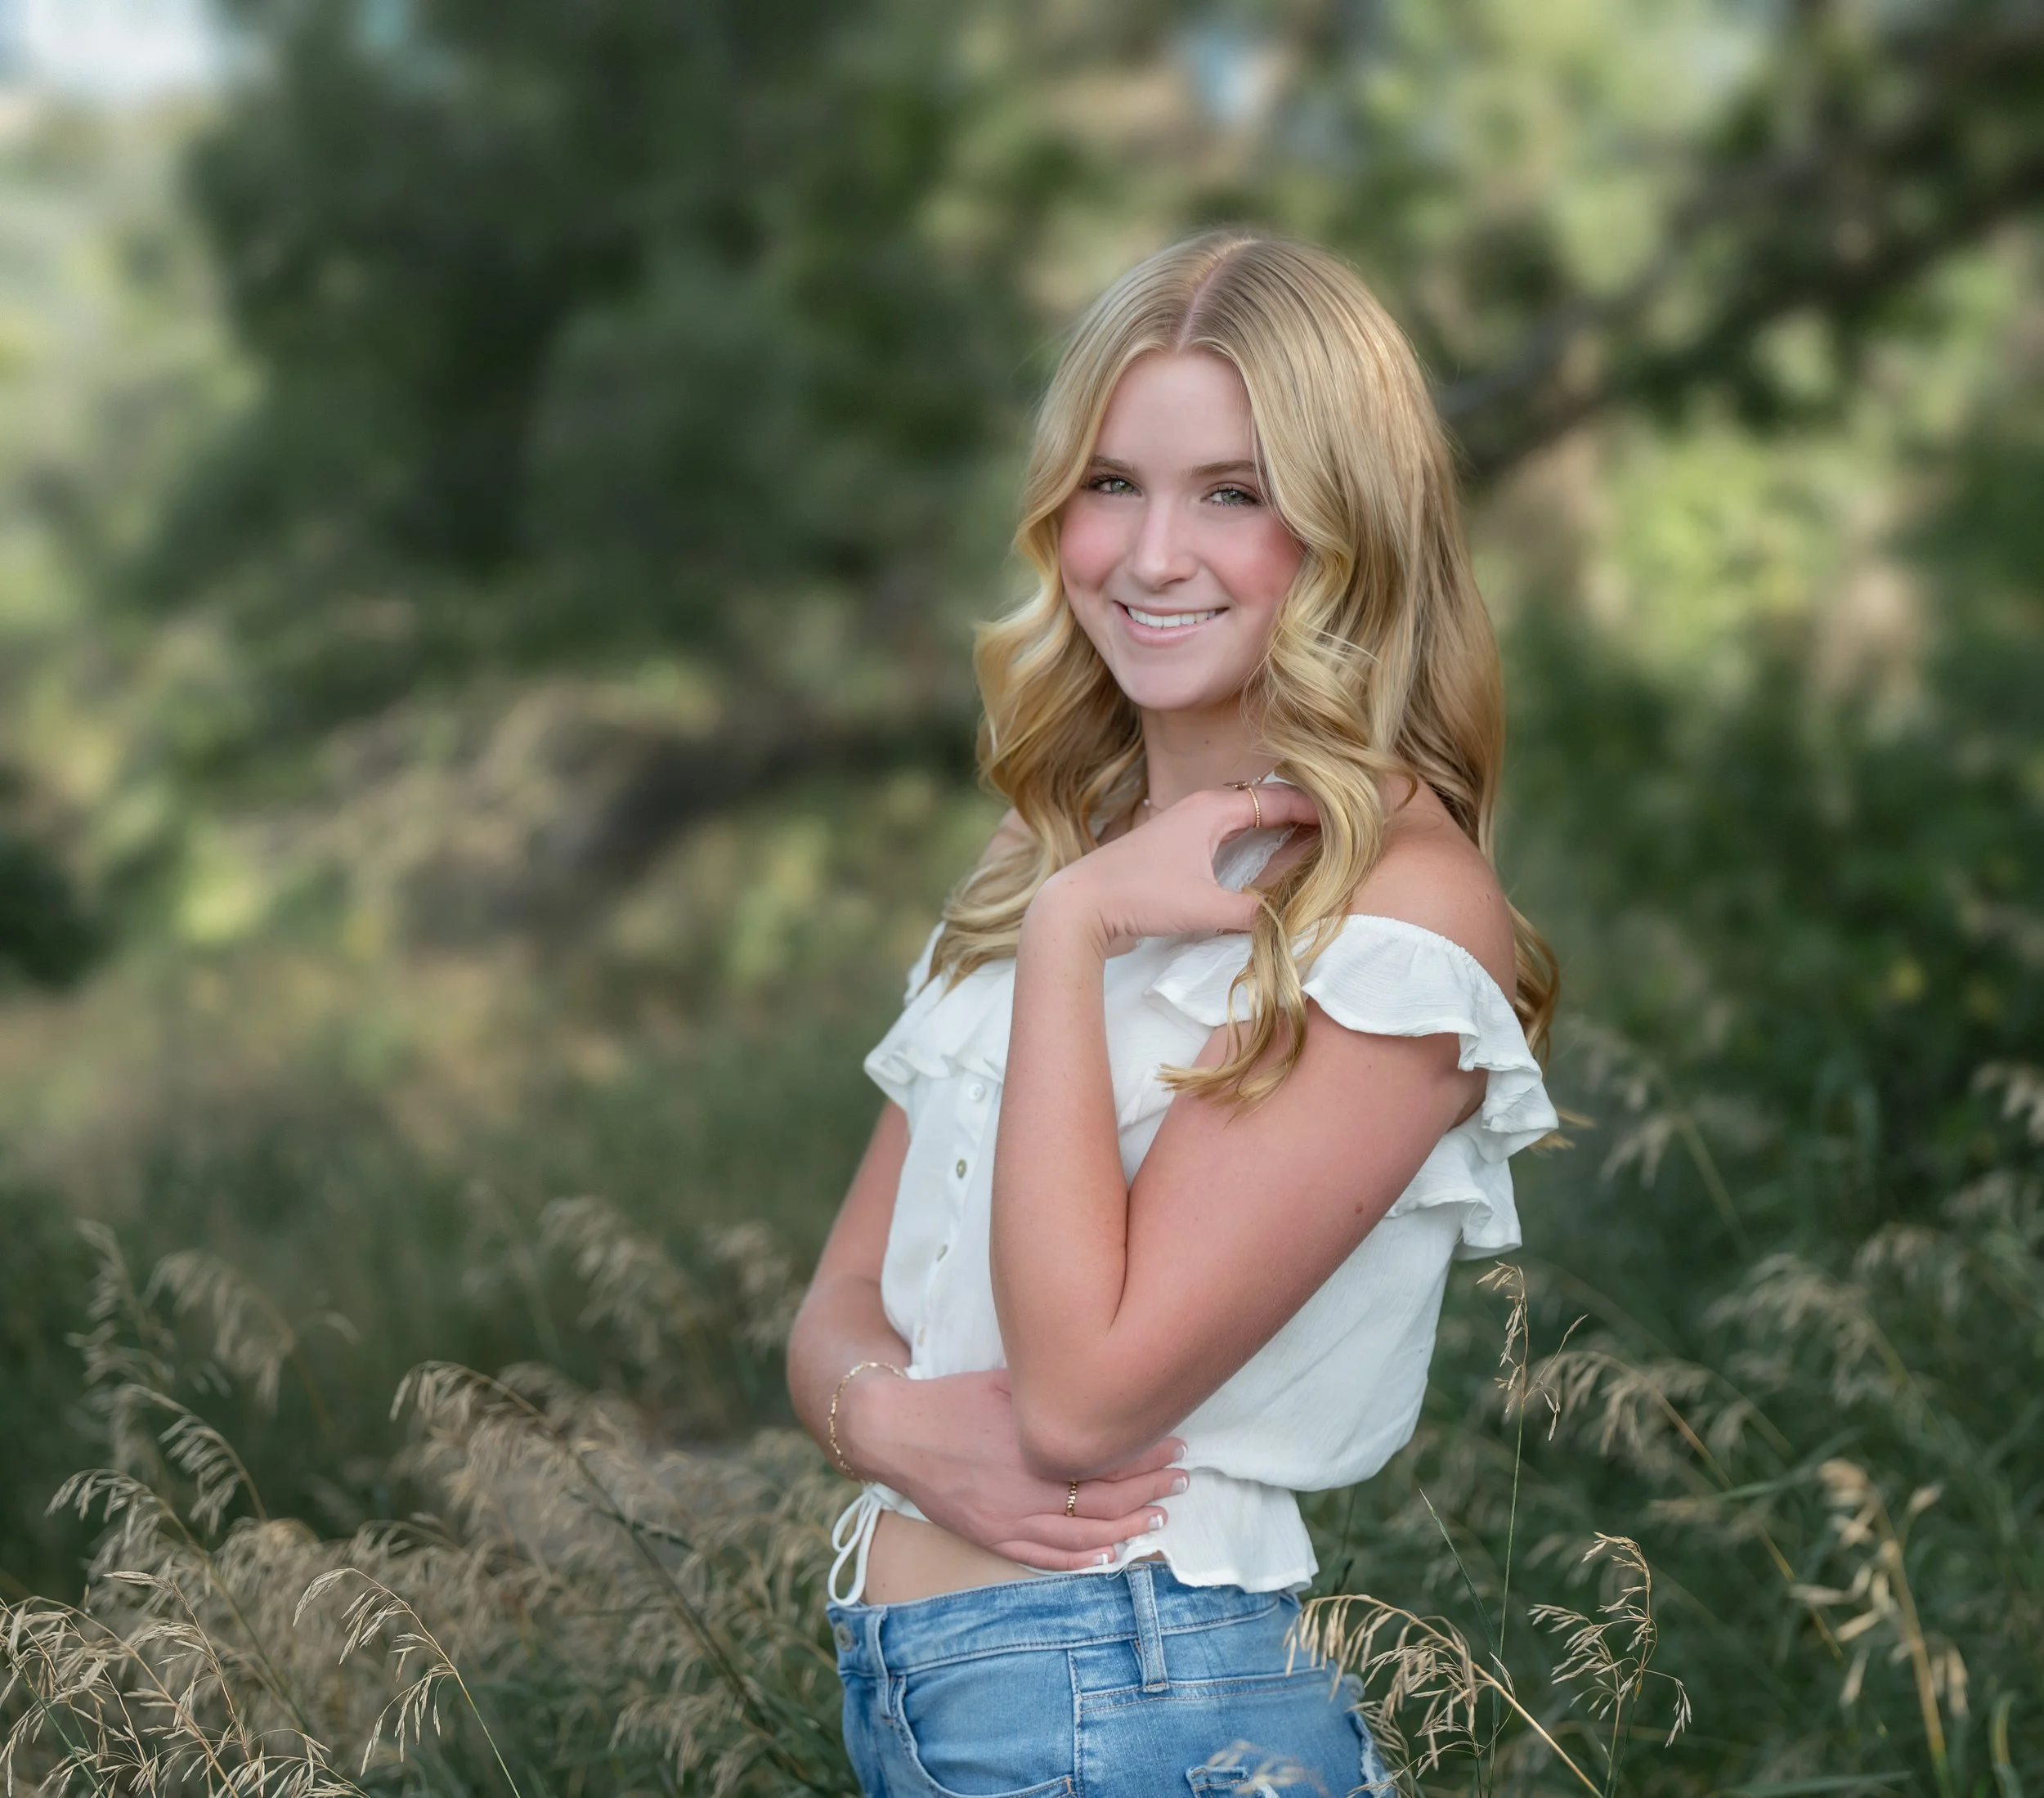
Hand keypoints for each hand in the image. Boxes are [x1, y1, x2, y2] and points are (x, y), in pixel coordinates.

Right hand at [844, 1368, 1185, 1568]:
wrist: (893, 1432)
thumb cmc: (950, 1400)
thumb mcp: (1006, 1383)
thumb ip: (1050, 1396)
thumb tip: (1096, 1389)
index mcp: (1035, 1448)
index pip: (1108, 1459)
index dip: (1148, 1455)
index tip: (1176, 1444)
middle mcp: (1028, 1491)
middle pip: (1105, 1500)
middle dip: (1150, 1489)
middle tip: (1181, 1479)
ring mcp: (1009, 1520)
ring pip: (1083, 1536)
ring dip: (1127, 1529)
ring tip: (1159, 1518)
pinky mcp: (991, 1536)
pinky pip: (1045, 1557)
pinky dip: (1082, 1560)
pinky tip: (1109, 1556)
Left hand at [1031, 783, 1321, 956]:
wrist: (1079, 905)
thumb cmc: (1138, 897)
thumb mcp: (1203, 907)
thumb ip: (1253, 913)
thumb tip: (1293, 921)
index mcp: (1211, 808)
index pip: (1279, 799)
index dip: (1318, 808)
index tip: (1353, 819)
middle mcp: (1201, 809)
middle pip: (1264, 803)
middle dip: (1303, 813)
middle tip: (1342, 829)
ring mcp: (1186, 827)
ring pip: (1245, 819)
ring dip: (1277, 828)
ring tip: (1315, 842)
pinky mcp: (1175, 849)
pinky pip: (1228, 836)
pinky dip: (1254, 842)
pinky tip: (1266, 863)